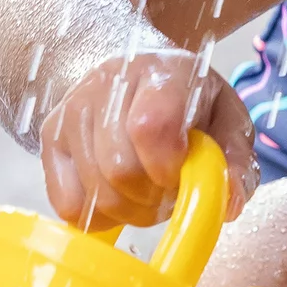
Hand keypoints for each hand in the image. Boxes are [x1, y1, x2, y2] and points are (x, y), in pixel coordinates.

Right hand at [40, 51, 257, 229]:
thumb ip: (236, 160)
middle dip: (154, 198)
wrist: (132, 70)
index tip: (181, 175)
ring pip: (96, 194)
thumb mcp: (227, 119)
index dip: (167, 167)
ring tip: (148, 189)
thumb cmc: (189, 103)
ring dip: (131, 210)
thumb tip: (228, 203)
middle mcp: (110, 82)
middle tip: (170, 189)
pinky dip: (101, 215)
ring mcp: (72, 109)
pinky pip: (69, 206)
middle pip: (120, 170)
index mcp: (164, 71)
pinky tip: (119, 193)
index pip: (151, 125)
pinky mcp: (49, 138)